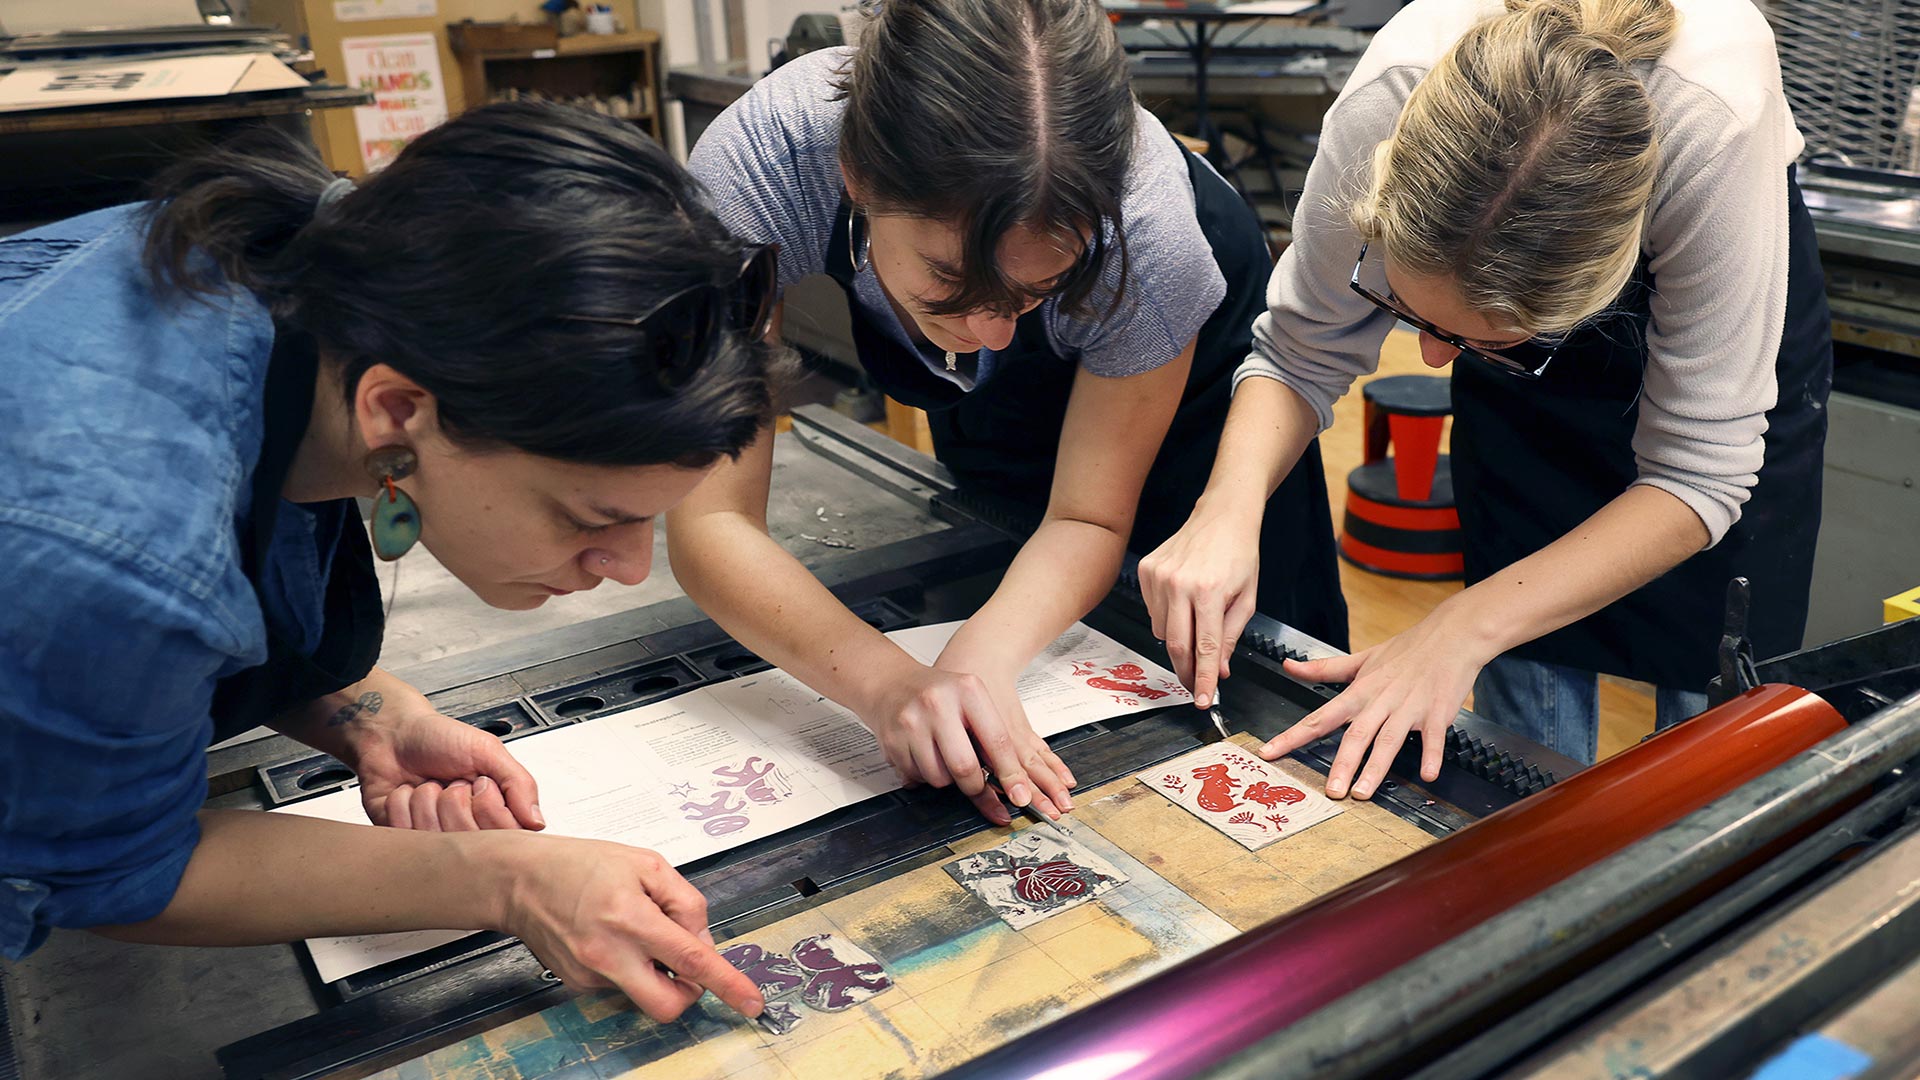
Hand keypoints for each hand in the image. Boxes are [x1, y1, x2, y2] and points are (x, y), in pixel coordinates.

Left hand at [343, 692, 543, 831]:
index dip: (488, 806)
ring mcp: (431, 836)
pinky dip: (400, 803)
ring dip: (425, 798)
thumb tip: (536, 822)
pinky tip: (405, 792)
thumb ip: (518, 783)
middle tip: (450, 781)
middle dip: (454, 798)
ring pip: (432, 834)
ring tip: (426, 784)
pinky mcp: (400, 838)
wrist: (394, 732)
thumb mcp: (487, 751)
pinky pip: (402, 831)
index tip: (480, 782)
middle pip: (467, 838)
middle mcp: (464, 829)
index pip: (504, 835)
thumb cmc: (440, 738)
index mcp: (492, 811)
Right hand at [498, 833, 761, 1022]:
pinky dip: (630, 965)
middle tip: (685, 962)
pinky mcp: (579, 983)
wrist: (519, 880)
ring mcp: (591, 974)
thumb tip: (702, 940)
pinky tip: (613, 935)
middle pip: (668, 1003)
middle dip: (688, 992)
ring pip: (645, 992)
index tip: (751, 1002)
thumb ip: (685, 902)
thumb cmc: (578, 864)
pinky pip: (621, 984)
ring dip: (655, 970)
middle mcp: (609, 955)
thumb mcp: (646, 863)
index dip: (728, 984)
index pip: (691, 961)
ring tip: (634, 927)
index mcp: (631, 918)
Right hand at [859, 660, 1073, 825]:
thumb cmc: (937, 695)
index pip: (996, 740)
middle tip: (976, 784)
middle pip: (964, 767)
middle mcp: (938, 704)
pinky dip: (924, 775)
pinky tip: (923, 754)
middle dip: (974, 786)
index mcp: (967, 690)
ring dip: (946, 778)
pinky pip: (916, 778)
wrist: (892, 684)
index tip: (1019, 795)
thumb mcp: (971, 701)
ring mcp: (912, 722)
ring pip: (939, 778)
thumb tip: (1012, 782)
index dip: (1010, 774)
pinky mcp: (892, 741)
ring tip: (942, 756)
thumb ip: (991, 735)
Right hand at [1138, 505, 1262, 708]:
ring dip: (1178, 640)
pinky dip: (1166, 618)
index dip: (1202, 679)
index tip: (1201, 700)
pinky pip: (1152, 611)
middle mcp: (1180, 584)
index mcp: (1210, 591)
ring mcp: (1159, 577)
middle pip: (1176, 645)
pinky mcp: (1146, 571)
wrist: (1221, 516)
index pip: (1204, 648)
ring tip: (1195, 622)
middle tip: (1193, 684)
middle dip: (1185, 671)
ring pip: (1161, 631)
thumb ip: (1231, 637)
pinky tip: (1182, 602)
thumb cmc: (1238, 554)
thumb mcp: (1247, 599)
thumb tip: (1217, 670)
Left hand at [1256, 606, 1495, 798]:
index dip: (1292, 736)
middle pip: (1356, 735)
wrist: (1451, 635)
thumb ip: (1324, 668)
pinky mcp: (1437, 712)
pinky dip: (1431, 754)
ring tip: (1363, 792)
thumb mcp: (1361, 658)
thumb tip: (1288, 665)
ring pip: (1389, 739)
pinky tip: (1427, 774)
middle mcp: (1380, 701)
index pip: (1319, 717)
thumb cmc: (1406, 650)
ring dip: (1376, 766)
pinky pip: (1434, 736)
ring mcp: (1409, 707)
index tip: (1269, 752)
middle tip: (1331, 792)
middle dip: (1342, 764)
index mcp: (1359, 691)